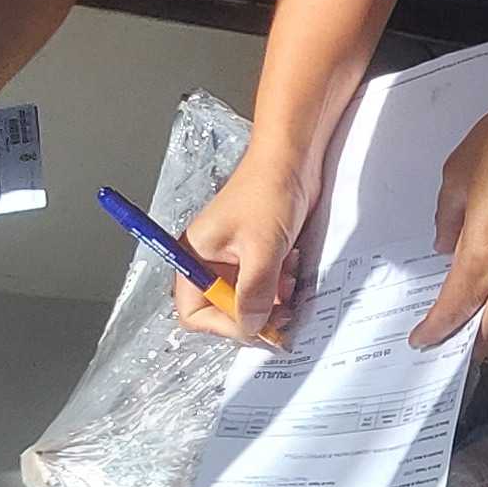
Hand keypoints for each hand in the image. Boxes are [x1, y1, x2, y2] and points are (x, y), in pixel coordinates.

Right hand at [177, 144, 313, 344]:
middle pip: (222, 311)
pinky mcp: (255, 255)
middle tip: (279, 315)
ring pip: (247, 301)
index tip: (254, 326)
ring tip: (287, 281)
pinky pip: (264, 286)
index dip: (223, 325)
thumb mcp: (262, 249)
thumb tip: (249, 327)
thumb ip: (253, 293)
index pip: (195, 313)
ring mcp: (233, 259)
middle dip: (252, 314)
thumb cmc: (268, 190)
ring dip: (271, 299)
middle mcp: (210, 262)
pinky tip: (290, 267)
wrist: (293, 159)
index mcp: (195, 258)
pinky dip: (279, 285)